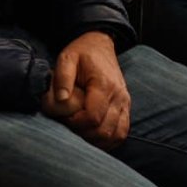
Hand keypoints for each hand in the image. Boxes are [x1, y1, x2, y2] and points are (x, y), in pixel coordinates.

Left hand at [42, 32, 130, 148]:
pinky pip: (121, 133)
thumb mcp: (67, 57)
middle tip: (69, 125)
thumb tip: (61, 99)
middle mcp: (119, 96)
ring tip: (80, 132)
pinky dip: (107, 140)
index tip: (64, 117)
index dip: (75, 124)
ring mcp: (125, 103)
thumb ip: (63, 77)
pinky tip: (93, 136)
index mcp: (104, 84)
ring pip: (114, 135)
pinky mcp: (126, 108)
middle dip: (83, 134)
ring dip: (95, 140)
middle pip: (103, 130)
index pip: (93, 117)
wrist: (101, 45)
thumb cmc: (82, 52)